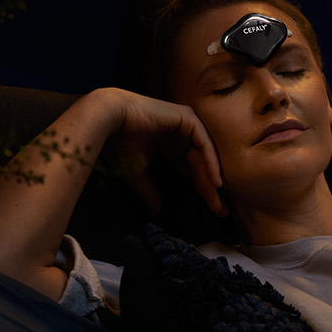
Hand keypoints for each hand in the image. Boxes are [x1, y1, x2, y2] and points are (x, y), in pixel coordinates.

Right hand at [98, 89, 225, 217]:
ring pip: (205, 155)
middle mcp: (182, 135)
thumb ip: (149, 192)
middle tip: (222, 211)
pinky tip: (215, 181)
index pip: (193, 171)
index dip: (203, 191)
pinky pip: (204, 143)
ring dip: (212, 178)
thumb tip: (156, 214)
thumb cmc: (119, 143)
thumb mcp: (137, 173)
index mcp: (172, 146)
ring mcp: (186, 124)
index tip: (214, 210)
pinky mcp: (187, 118)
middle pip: (202, 166)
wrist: (109, 121)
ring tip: (218, 200)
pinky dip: (211, 162)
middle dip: (211, 189)